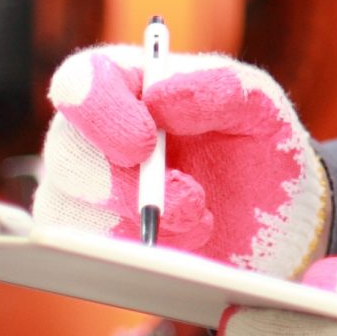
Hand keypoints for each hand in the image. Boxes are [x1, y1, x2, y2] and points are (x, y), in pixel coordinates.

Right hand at [33, 45, 327, 276]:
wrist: (270, 220)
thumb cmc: (255, 145)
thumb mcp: (257, 104)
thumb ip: (220, 87)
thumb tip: (160, 97)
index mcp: (128, 83)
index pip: (82, 82)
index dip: (100, 110)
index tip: (143, 141)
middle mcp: (94, 135)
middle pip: (66, 154)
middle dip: (121, 184)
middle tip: (186, 200)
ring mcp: (87, 192)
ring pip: (72, 211)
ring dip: (139, 222)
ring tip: (199, 218)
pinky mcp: (94, 241)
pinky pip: (89, 253)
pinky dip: (136, 252)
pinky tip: (182, 243)